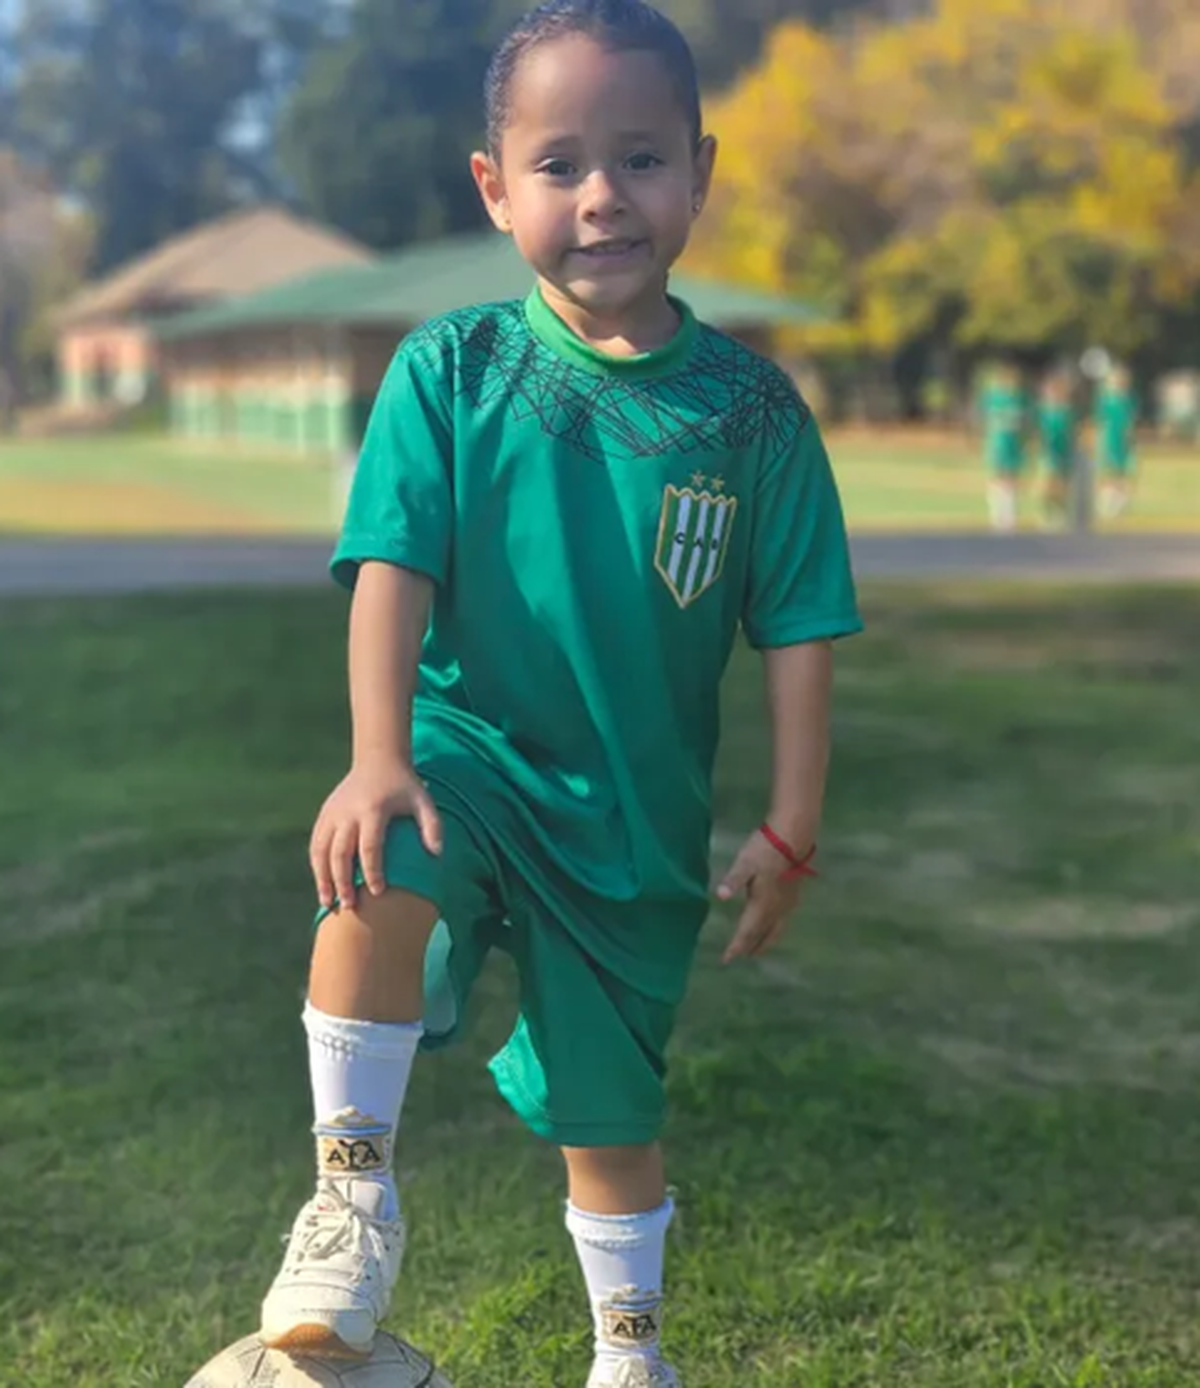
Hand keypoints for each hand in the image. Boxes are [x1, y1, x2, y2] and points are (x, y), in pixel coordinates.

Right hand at [309, 759, 441, 910]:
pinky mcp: (324, 814)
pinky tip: (322, 884)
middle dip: (342, 881)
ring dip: (322, 878)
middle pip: (340, 852)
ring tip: (327, 902)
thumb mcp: (423, 801)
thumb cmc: (405, 787)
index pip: (370, 846)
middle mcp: (348, 812)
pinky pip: (316, 843)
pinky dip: (316, 865)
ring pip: (321, 850)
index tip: (378, 892)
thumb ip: (433, 826)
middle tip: (349, 906)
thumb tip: (436, 855)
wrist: (378, 759)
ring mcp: (333, 813)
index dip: (373, 871)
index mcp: (373, 809)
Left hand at [715, 827, 810, 964]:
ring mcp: (786, 904)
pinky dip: (775, 932)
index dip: (737, 947)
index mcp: (761, 905)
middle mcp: (775, 910)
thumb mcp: (744, 864)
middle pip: (761, 935)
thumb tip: (720, 896)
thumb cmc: (764, 850)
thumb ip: (732, 880)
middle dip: (749, 948)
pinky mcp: (793, 896)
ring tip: (757, 951)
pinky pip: (783, 923)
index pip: (747, 932)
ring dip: (764, 943)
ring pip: (775, 931)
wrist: (792, 839)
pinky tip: (774, 927)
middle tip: (740, 958)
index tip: (727, 959)